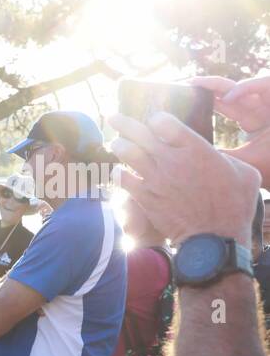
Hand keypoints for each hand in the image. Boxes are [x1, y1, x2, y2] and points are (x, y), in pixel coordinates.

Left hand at [110, 111, 261, 245]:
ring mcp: (156, 178)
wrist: (215, 237)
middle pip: (140, 133)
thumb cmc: (235, 205)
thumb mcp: (243, 173)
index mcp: (196, 148)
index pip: (165, 122)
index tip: (155, 121)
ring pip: (128, 154)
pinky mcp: (146, 197)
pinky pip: (123, 180)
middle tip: (114, 118)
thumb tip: (215, 156)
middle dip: (124, 123)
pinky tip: (118, 172)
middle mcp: (172, 160)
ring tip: (115, 143)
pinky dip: (119, 174)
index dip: (157, 119)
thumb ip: (224, 158)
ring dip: (119, 146)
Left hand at [191, 75, 269, 182]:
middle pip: (230, 93)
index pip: (226, 106)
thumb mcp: (243, 159)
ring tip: (196, 84)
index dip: (207, 101)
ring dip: (219, 83)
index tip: (184, 98)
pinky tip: (226, 98)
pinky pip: (263, 84)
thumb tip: (188, 156)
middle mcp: (261, 109)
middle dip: (208, 86)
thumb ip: (221, 156)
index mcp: (253, 121)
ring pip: (243, 86)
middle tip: (185, 83)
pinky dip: (244, 88)